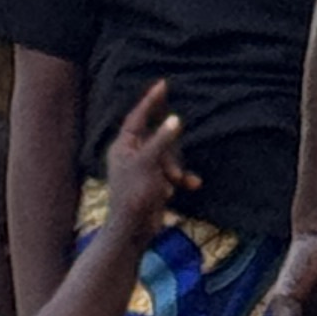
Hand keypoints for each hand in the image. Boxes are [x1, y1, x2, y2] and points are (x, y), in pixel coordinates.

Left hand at [101, 79, 194, 248]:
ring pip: (168, 157)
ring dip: (176, 169)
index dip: (151, 101)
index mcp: (124, 146)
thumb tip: (175, 120)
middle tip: (172, 169)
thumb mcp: (149, 163)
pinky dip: (180, 180)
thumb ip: (162, 140)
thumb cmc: (135, 195)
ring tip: (176, 183)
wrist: (133, 231)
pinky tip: (193, 185)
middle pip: (158, 138)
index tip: (163, 84)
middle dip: (170, 152)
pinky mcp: (154, 184)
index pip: (138, 117)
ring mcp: (143, 170)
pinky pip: (171, 174)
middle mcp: (132, 155)